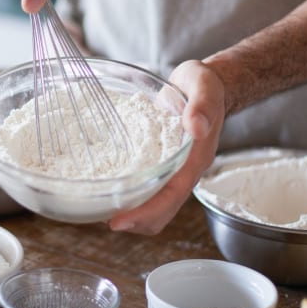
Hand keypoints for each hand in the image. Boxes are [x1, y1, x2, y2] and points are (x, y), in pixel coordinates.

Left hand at [109, 60, 225, 234]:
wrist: (206, 87)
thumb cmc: (204, 86)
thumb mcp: (204, 86)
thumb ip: (202, 105)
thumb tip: (196, 127)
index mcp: (196, 158)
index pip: (172, 194)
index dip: (146, 211)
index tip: (118, 221)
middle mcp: (185, 170)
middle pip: (162, 210)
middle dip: (134, 220)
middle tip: (100, 218)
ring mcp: (174, 170)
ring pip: (155, 205)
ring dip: (131, 213)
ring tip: (100, 209)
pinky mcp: (163, 164)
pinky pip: (148, 189)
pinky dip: (130, 196)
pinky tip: (109, 190)